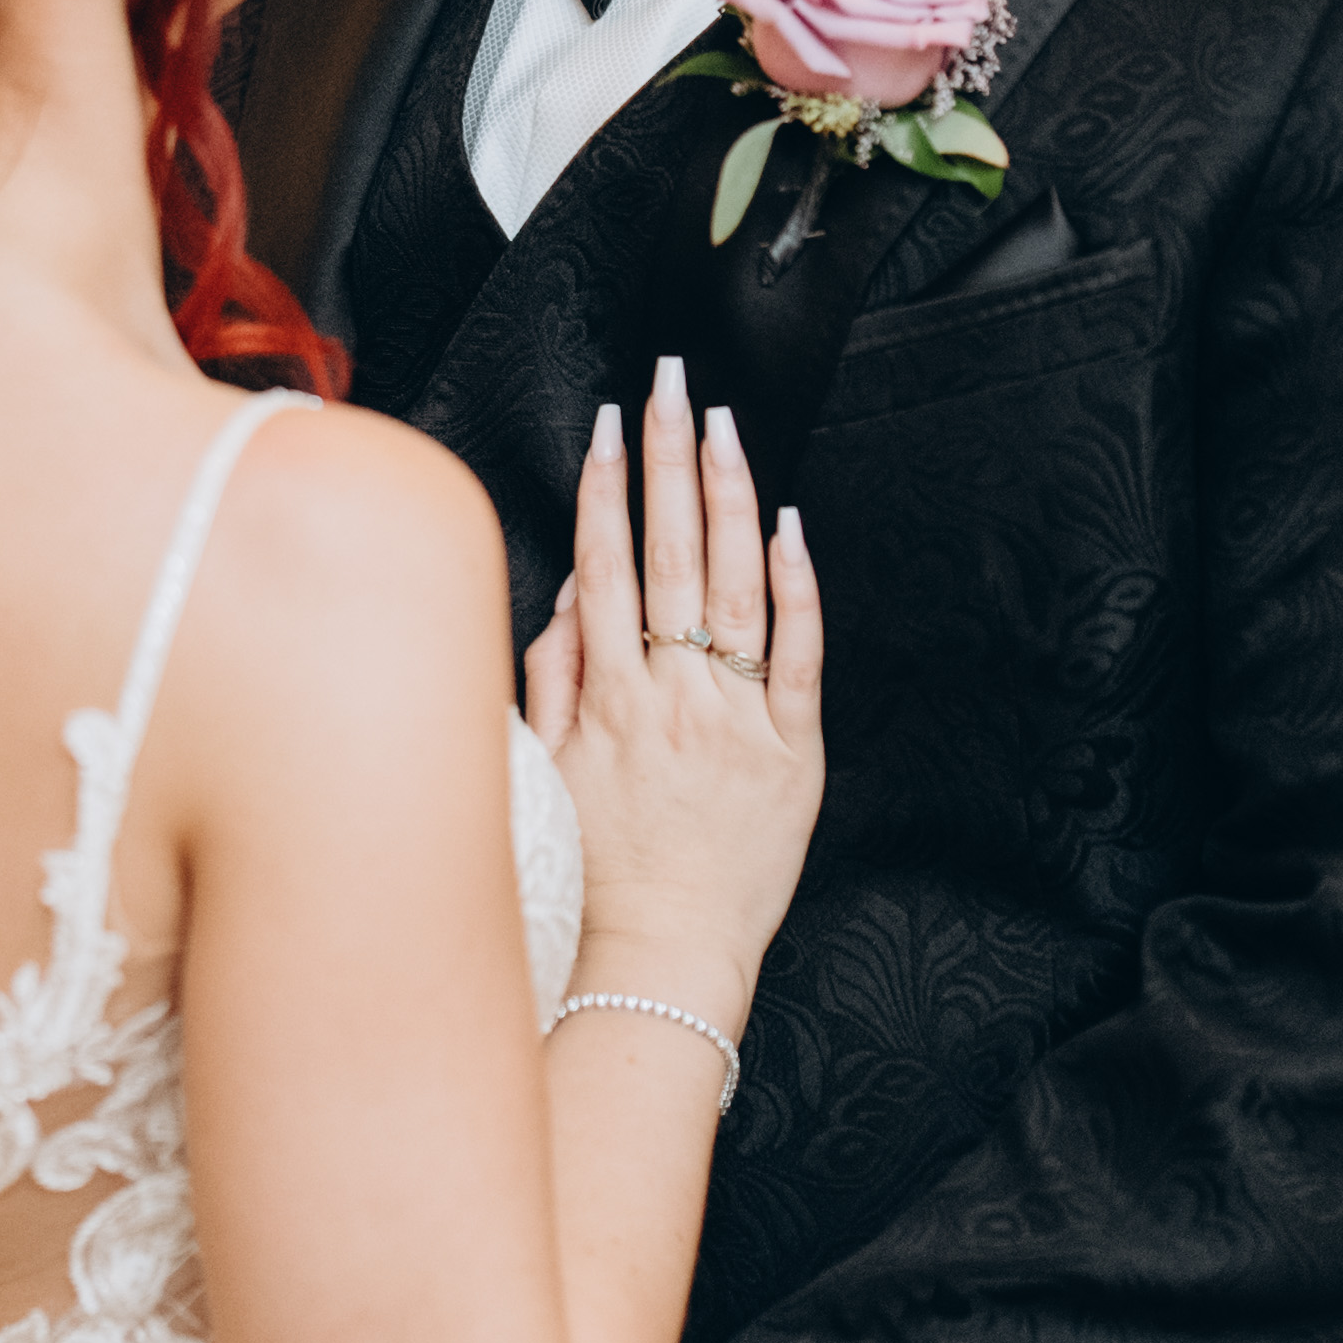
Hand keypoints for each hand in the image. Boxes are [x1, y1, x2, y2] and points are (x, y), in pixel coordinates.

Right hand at [523, 359, 822, 998]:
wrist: (660, 958)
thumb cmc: (596, 877)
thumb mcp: (544, 773)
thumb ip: (549, 678)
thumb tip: (567, 594)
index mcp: (605, 697)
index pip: (605, 565)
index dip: (605, 486)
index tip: (608, 425)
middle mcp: (671, 695)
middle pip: (669, 551)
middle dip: (666, 456)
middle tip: (668, 383)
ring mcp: (736, 717)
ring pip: (735, 582)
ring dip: (727, 494)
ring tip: (722, 425)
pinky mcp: (793, 750)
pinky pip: (797, 650)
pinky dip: (794, 582)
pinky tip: (787, 523)